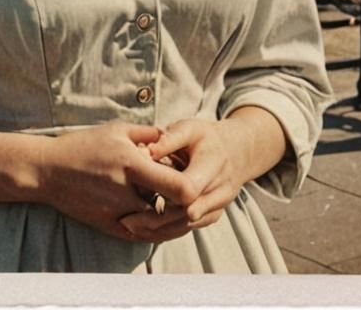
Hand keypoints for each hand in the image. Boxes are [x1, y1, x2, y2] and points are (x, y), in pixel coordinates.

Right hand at [36, 122, 183, 242]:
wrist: (49, 170)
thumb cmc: (82, 145)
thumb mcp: (116, 129)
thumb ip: (148, 133)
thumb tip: (172, 137)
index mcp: (132, 165)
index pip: (180, 188)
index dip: (191, 185)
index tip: (188, 175)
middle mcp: (129, 193)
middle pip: (173, 207)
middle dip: (178, 198)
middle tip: (175, 185)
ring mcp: (119, 214)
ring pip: (159, 221)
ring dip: (165, 211)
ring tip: (160, 195)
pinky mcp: (111, 227)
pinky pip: (143, 233)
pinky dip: (152, 225)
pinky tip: (150, 211)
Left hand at [116, 111, 284, 243]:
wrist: (235, 152)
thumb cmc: (205, 137)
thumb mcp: (189, 128)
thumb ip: (170, 139)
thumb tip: (148, 151)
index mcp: (212, 164)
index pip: (191, 188)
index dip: (167, 196)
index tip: (141, 201)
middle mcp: (219, 189)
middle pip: (186, 212)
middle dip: (156, 219)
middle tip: (126, 222)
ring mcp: (217, 205)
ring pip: (187, 225)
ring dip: (158, 230)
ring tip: (129, 229)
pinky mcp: (212, 215)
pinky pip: (190, 228)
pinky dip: (167, 232)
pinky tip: (144, 232)